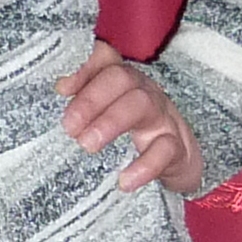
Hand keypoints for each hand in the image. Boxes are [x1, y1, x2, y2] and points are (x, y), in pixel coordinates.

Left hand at [56, 46, 205, 196]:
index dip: (84, 68)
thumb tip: (61, 88)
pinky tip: (125, 181)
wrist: (181, 161)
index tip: (61, 90)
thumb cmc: (137, 133)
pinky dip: (144, 166)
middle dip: (90, 99)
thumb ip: (84, 102)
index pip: (107, 60)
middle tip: (69, 127)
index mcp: (125, 83)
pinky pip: (165, 150)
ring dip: (111, 122)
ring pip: (141, 104)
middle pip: (121, 78)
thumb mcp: (110, 114)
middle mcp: (144, 93)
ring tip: (87, 145)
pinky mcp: (177, 147)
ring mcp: (163, 118)